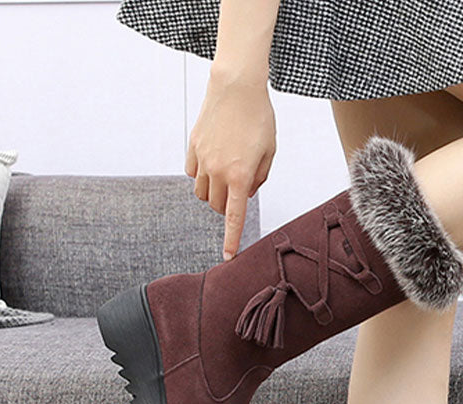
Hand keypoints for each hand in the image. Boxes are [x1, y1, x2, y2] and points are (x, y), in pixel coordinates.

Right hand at [185, 69, 276, 260]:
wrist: (236, 86)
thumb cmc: (259, 118)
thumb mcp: (269, 152)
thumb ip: (258, 179)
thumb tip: (244, 195)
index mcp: (240, 175)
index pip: (234, 217)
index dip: (231, 239)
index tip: (228, 258)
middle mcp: (217, 171)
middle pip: (218, 207)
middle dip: (228, 206)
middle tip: (240, 189)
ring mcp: (202, 159)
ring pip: (203, 194)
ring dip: (214, 193)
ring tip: (227, 174)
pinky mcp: (192, 147)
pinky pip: (192, 175)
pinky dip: (202, 176)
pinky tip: (213, 162)